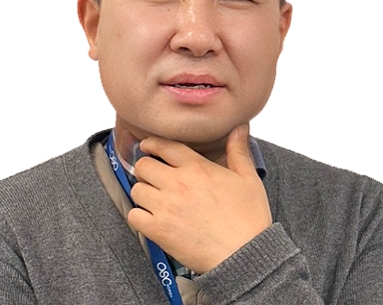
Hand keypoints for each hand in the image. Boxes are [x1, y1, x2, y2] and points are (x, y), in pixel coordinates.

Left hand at [127, 125, 271, 272]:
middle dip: (146, 168)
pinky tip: (149, 217)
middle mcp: (177, 183)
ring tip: (153, 197)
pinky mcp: (159, 230)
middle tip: (152, 175)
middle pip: (144, 166)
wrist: (245, 256)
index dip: (152, 144)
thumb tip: (239, 128)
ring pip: (137, 189)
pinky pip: (134, 216)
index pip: (165, 146)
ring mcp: (166, 207)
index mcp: (197, 168)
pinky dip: (138, 215)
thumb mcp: (248, 178)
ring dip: (143, 191)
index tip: (148, 146)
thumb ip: (239, 150)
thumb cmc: (248, 218)